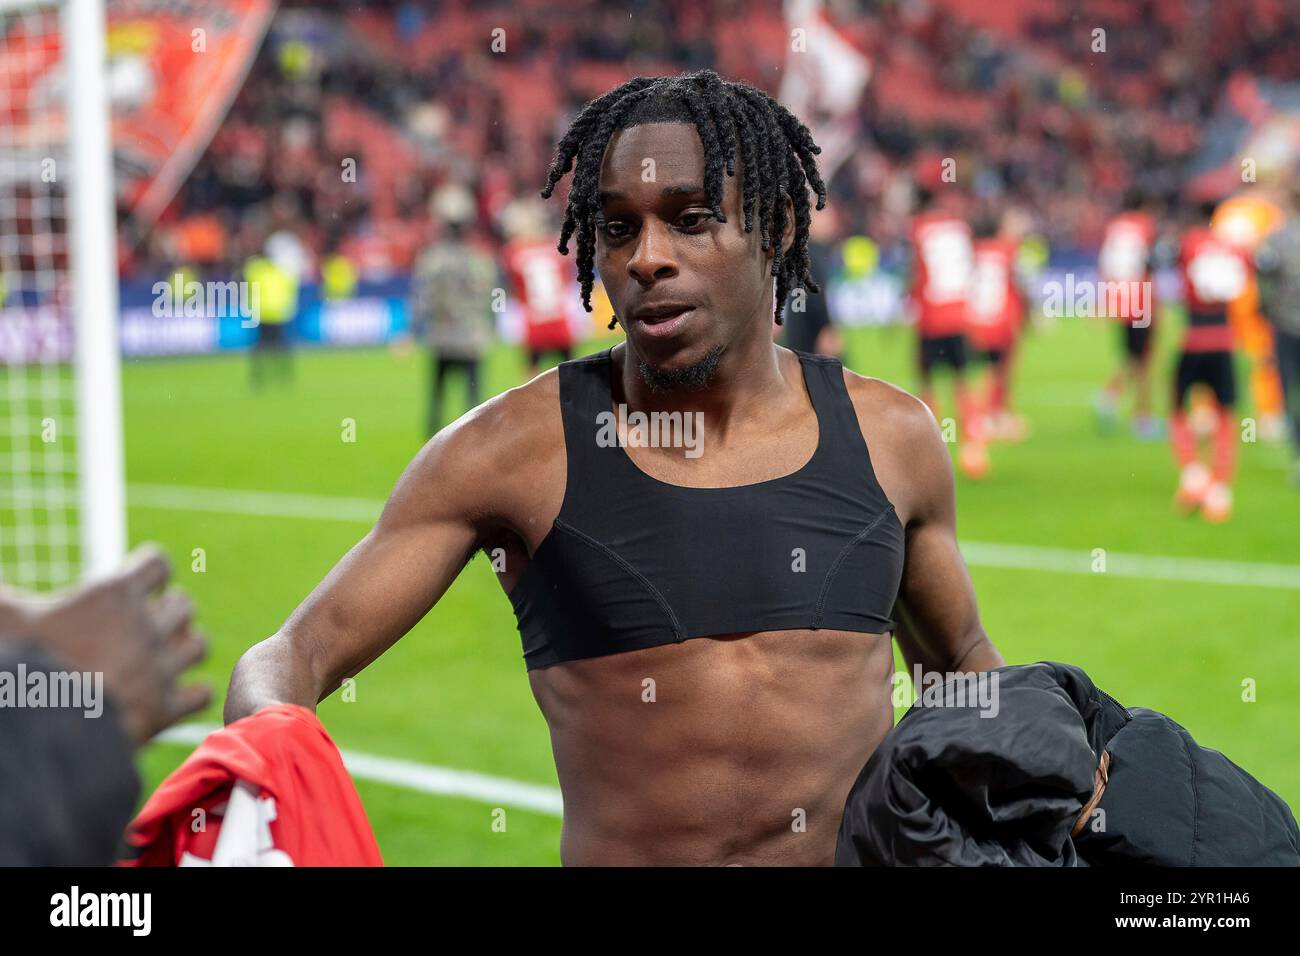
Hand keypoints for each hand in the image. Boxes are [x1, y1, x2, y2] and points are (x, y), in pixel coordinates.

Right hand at [7, 545, 211, 745]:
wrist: (35, 728)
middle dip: (170, 610)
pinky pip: (201, 694)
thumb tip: (0, 588)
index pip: (157, 564)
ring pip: (199, 646)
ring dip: (186, 647)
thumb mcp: (6, 619)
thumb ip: (7, 598)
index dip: (153, 571)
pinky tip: (177, 694)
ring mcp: (159, 669)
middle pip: (184, 606)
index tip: (144, 583)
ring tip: (166, 654)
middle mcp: (146, 628)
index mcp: (113, 596)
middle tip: (150, 623)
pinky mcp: (164, 710)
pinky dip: (194, 693)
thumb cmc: (17, 664)